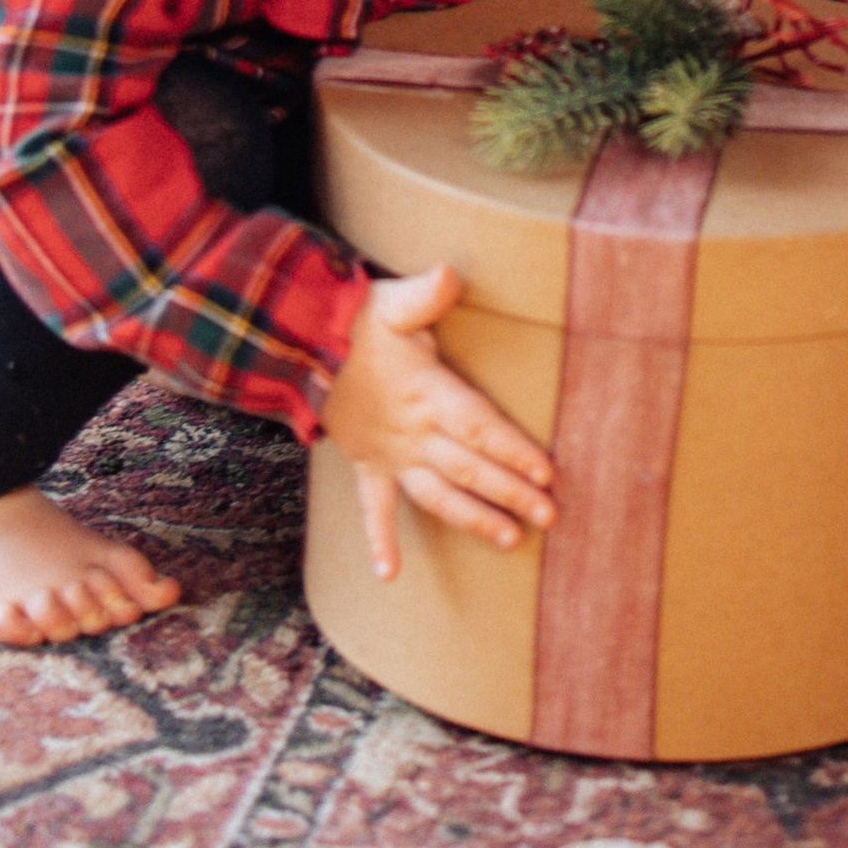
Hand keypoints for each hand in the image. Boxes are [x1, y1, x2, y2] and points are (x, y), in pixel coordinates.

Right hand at [320, 265, 555, 580]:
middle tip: (549, 517)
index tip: (546, 473)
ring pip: (437, 495)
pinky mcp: (365, 463)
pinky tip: (389, 574)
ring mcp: (389, 453)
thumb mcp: (391, 302)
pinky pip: (373, 508)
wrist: (297, 345)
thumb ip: (424, 293)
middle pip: (469, 469)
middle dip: (511, 492)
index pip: (480, 427)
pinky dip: (379, 540)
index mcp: (427, 393)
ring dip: (473, 518)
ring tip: (510, 540)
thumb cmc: (353, 320)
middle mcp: (412, 431)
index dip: (513, 450)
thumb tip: (449, 273)